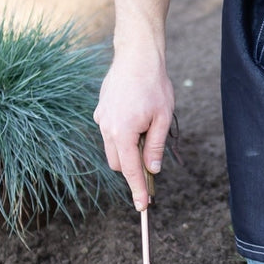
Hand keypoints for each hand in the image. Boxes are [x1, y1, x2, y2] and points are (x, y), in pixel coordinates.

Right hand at [93, 50, 173, 210]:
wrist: (137, 56)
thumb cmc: (154, 85)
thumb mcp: (163, 119)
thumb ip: (155, 147)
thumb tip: (152, 170)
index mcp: (122, 132)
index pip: (129, 170)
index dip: (137, 189)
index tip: (142, 206)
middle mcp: (106, 127)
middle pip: (117, 163)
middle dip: (132, 168)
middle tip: (152, 162)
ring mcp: (101, 118)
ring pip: (112, 147)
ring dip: (127, 149)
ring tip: (147, 128)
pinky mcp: (100, 110)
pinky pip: (110, 131)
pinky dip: (122, 134)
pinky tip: (136, 116)